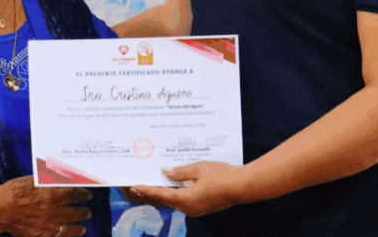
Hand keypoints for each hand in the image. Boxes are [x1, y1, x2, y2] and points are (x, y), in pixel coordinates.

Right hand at [0, 176, 92, 236]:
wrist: (0, 210)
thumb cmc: (15, 191)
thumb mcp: (34, 180)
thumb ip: (51, 180)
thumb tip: (66, 178)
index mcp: (53, 194)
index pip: (75, 194)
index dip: (83, 195)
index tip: (88, 195)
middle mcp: (54, 210)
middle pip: (75, 212)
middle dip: (84, 212)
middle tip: (88, 212)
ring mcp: (48, 225)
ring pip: (70, 226)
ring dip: (79, 226)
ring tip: (83, 226)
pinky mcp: (42, 235)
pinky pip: (59, 236)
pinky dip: (68, 235)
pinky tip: (71, 234)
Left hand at [129, 161, 245, 216]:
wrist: (242, 186)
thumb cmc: (221, 175)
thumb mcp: (198, 168)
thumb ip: (180, 171)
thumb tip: (166, 172)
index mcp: (186, 200)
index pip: (161, 194)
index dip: (147, 189)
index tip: (135, 186)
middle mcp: (189, 208)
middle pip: (167, 198)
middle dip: (155, 190)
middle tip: (143, 182)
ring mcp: (197, 210)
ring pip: (177, 200)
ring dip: (167, 191)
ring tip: (157, 181)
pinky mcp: (203, 208)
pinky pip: (186, 200)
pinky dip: (178, 192)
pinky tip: (176, 184)